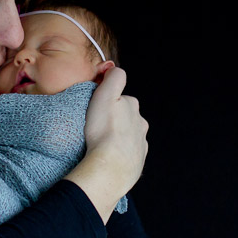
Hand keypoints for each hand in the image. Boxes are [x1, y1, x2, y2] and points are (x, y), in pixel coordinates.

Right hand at [65, 67, 147, 220]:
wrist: (110, 168)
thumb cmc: (104, 131)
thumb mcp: (105, 95)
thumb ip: (113, 78)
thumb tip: (114, 69)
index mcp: (133, 107)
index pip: (121, 98)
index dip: (108, 101)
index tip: (97, 108)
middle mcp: (141, 124)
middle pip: (126, 117)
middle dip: (114, 119)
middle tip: (96, 126)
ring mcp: (140, 144)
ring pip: (128, 136)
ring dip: (117, 137)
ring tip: (100, 144)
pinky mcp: (136, 162)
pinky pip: (127, 154)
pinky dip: (119, 153)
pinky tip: (108, 156)